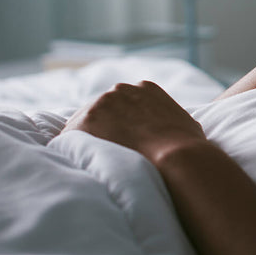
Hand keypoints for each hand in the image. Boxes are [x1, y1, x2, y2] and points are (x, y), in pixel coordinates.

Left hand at [63, 81, 206, 164]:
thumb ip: (169, 118)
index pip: (123, 103)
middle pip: (102, 111)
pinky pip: (68, 139)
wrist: (177, 157)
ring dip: (89, 141)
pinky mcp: (83, 123)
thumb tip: (170, 129)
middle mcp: (120, 90)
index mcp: (145, 88)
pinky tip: (84, 167)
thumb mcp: (185, 122)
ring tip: (99, 163)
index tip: (125, 141)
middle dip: (104, 130)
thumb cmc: (187, 146)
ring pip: (84, 124)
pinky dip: (73, 152)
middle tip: (111, 155)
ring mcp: (100, 104)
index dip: (122, 124)